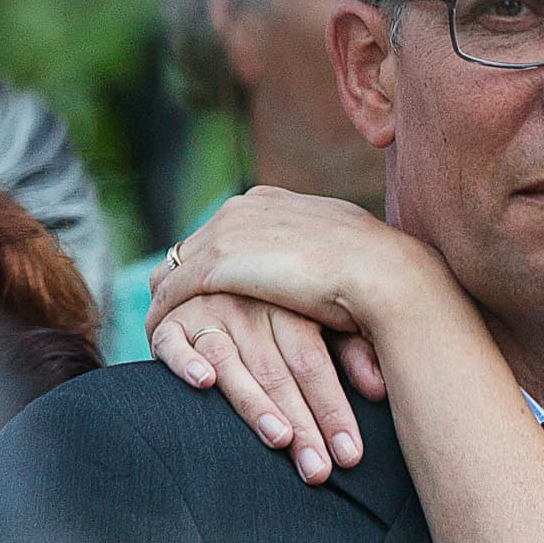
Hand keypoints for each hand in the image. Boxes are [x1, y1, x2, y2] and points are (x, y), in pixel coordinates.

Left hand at [146, 184, 427, 342]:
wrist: (385, 274)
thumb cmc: (378, 272)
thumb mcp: (342, 251)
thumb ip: (316, 252)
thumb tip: (320, 269)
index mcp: (272, 200)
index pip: (224, 229)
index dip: (213, 264)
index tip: (207, 294)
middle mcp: (242, 207)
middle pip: (190, 247)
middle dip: (179, 282)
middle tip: (174, 318)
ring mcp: (226, 231)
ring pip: (173, 270)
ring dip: (166, 303)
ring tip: (162, 334)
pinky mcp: (216, 263)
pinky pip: (171, 294)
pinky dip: (162, 317)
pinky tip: (159, 342)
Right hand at [153, 291, 386, 485]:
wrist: (225, 264)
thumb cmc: (286, 310)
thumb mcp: (324, 320)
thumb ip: (350, 350)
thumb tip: (379, 389)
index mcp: (289, 303)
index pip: (312, 361)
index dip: (332, 409)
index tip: (349, 455)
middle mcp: (248, 303)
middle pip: (277, 370)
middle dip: (302, 424)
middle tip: (318, 470)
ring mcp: (207, 310)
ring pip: (231, 360)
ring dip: (254, 402)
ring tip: (279, 438)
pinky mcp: (170, 320)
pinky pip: (172, 341)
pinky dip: (185, 360)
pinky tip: (203, 383)